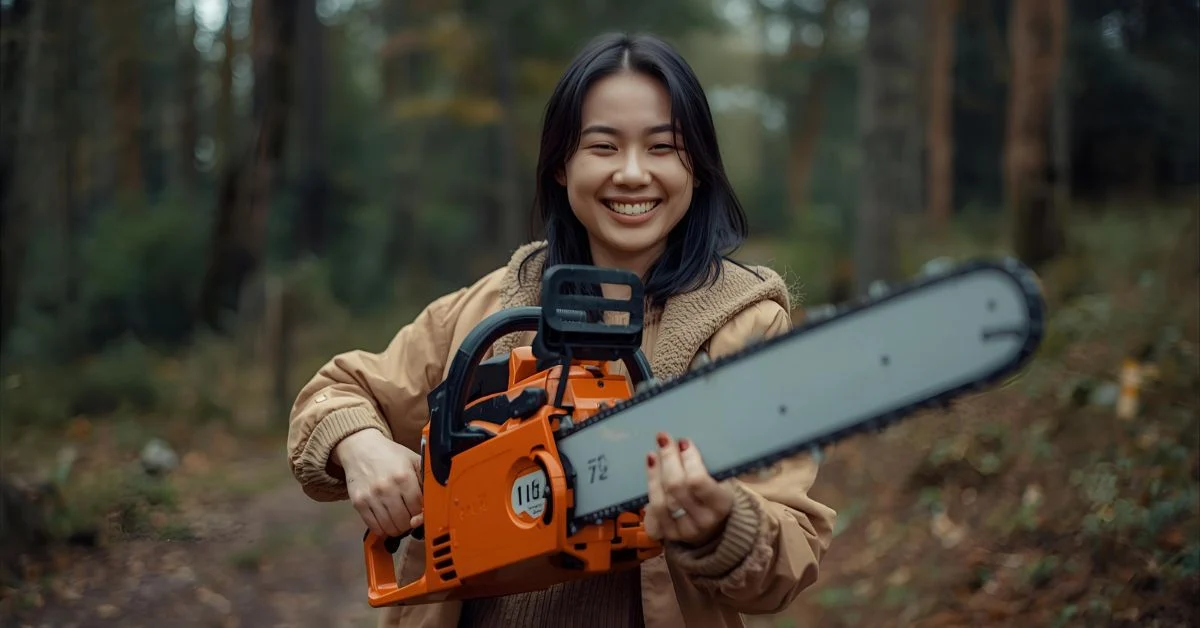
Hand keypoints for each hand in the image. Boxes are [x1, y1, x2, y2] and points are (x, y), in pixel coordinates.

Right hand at [332, 429, 423, 538]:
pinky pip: (374, 526)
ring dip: (397, 529)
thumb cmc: (391, 455)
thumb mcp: (413, 460)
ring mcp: (371, 497)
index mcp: (404, 477)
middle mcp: (387, 488)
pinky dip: (382, 530)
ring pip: (390, 527)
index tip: (421, 512)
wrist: (360, 449)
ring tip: (399, 522)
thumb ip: (425, 478)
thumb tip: (437, 498)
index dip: (422, 513)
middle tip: (410, 518)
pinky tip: (386, 523)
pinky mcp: (358, 503)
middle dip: (410, 522)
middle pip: (405, 521)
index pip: (418, 507)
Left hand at [644, 431, 734, 545]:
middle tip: (663, 439)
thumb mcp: (723, 480)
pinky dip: (650, 493)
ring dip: (654, 474)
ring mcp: (683, 530)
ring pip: (660, 501)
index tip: (683, 441)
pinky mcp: (667, 534)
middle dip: (668, 459)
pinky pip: (652, 515)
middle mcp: (703, 520)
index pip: (697, 480)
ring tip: (652, 455)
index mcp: (721, 504)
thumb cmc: (717, 493)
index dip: (688, 459)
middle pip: (676, 487)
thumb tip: (685, 441)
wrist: (715, 526)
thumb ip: (710, 464)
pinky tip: (650, 476)